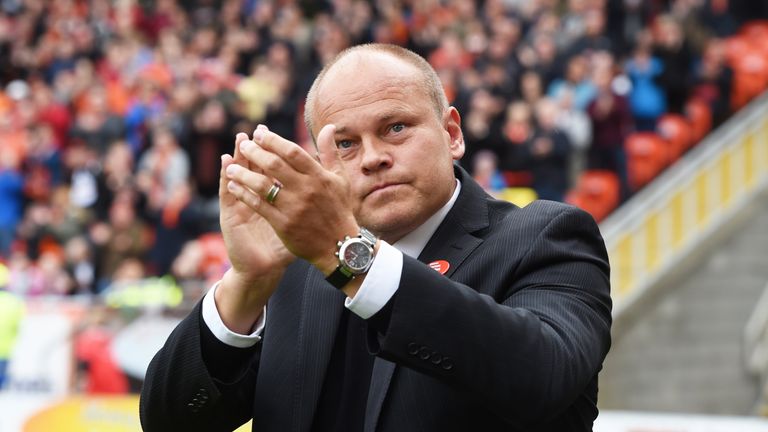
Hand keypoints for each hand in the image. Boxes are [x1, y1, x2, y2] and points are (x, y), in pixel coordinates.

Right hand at [217, 128, 294, 332]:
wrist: (267, 268)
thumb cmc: (290, 244)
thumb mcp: (304, 219)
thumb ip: (313, 201)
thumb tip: (328, 185)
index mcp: (274, 195)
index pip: (272, 168)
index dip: (274, 151)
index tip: (276, 135)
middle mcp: (256, 197)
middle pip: (254, 167)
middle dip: (255, 149)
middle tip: (256, 131)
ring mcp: (242, 204)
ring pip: (239, 176)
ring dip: (238, 158)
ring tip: (239, 140)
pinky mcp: (231, 214)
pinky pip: (228, 193)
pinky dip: (227, 178)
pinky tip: (226, 164)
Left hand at [223, 124, 358, 276]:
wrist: (338, 246)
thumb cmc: (339, 209)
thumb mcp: (340, 179)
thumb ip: (330, 152)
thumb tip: (327, 126)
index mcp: (319, 176)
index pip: (292, 152)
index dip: (273, 140)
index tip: (259, 134)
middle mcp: (306, 190)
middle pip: (274, 165)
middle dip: (255, 152)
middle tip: (242, 144)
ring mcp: (294, 208)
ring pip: (262, 185)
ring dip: (244, 174)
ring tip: (231, 167)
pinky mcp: (283, 224)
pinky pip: (259, 205)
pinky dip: (244, 195)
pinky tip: (233, 187)